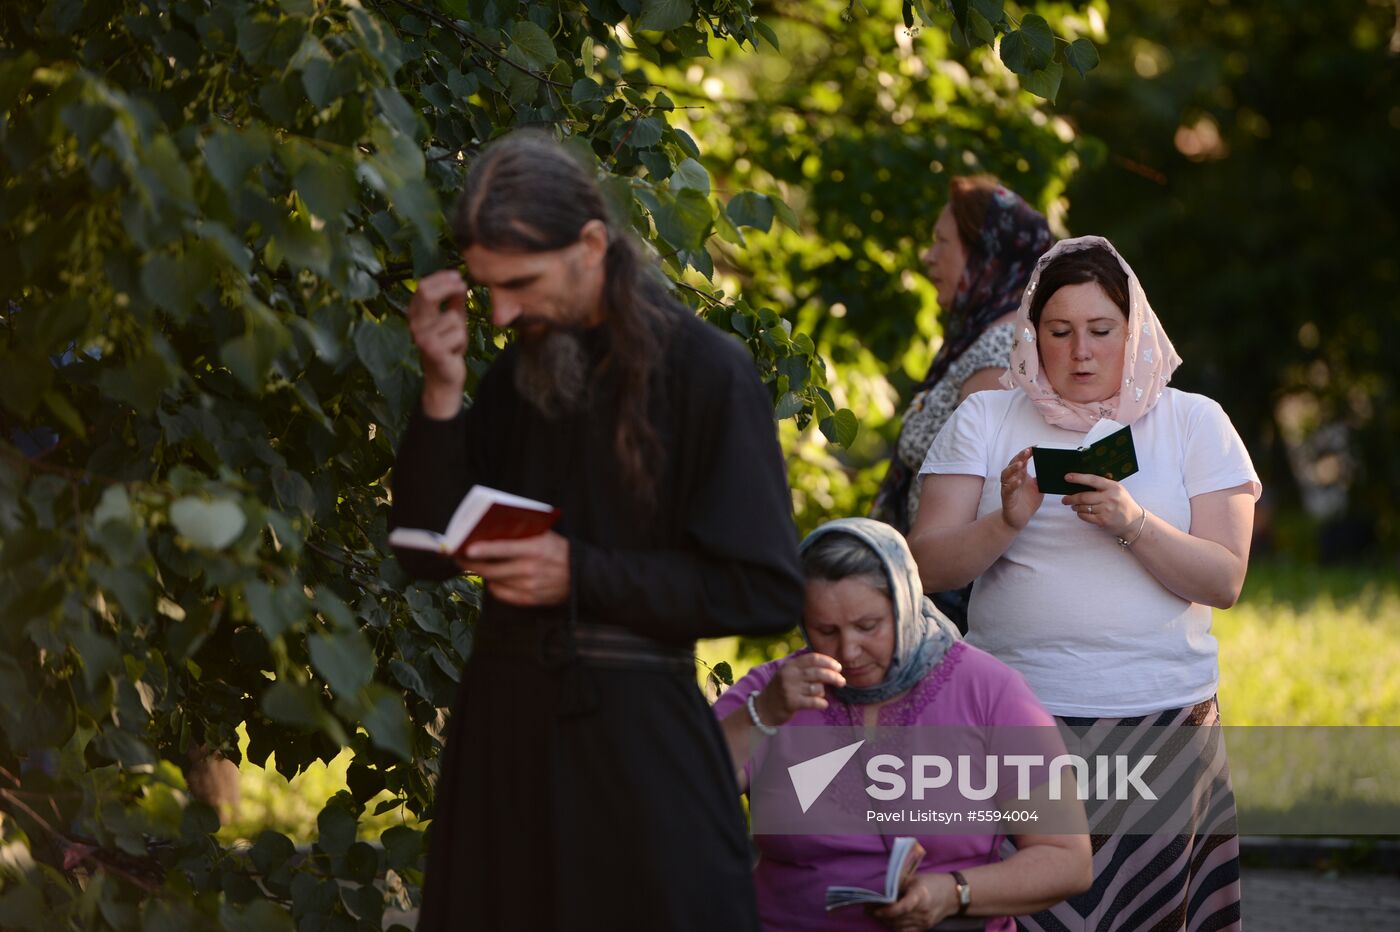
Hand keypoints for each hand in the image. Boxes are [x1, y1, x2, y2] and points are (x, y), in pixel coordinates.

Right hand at [405, 270, 469, 417]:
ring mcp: (421, 337)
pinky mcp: (433, 350)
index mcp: (416, 314)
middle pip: (426, 293)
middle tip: (463, 286)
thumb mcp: (453, 320)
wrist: (444, 378)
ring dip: (462, 329)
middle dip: (449, 286)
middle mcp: (414, 324)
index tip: (458, 277)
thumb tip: (460, 281)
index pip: (423, 286)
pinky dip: (462, 342)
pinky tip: (454, 352)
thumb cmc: (449, 346)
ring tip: (455, 341)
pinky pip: (458, 334)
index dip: (442, 278)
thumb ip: (454, 302)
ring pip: (453, 317)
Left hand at [456, 532, 569, 605]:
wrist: (581, 575)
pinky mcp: (529, 599)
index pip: (503, 549)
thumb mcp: (544, 535)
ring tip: (476, 566)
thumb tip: (492, 531)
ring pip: (494, 581)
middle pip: (492, 569)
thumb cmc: (558, 550)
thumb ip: (521, 533)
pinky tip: (493, 579)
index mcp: (535, 549)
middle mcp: (531, 569)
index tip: (466, 550)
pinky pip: (502, 594)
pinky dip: (494, 586)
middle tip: (459, 558)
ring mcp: (529, 586)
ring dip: (482, 573)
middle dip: (471, 564)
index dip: (483, 550)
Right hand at [755, 653, 845, 726]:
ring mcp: (789, 689)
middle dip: (833, 676)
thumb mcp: (789, 674)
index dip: (828, 661)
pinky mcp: (791, 703)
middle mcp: (789, 675)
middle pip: (818, 672)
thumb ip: (805, 669)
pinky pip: (813, 702)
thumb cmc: (782, 690)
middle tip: (842, 682)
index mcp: (790, 665)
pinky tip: (823, 704)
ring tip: (820, 695)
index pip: (813, 658)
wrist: (763, 708)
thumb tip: (830, 668)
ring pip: (817, 688)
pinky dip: (821, 703)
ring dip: (823, 692)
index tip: (838, 667)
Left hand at [872, 872, 956, 931]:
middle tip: (867, 908)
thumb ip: (899, 885)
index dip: (886, 911)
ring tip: (874, 913)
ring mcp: (924, 922)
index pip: (902, 908)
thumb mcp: (914, 878)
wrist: (953, 895)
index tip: (873, 908)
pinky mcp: (924, 928)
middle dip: (880, 915)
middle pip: (897, 919)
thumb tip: (881, 893)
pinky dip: (894, 927)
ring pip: (899, 927)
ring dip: (885, 922)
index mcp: (921, 896)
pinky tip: (887, 920)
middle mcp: (923, 912)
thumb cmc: (932, 882)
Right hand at [998, 447, 1043, 530]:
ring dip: (1013, 468)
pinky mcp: (1006, 498)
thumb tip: (1054, 469)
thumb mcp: (1039, 488)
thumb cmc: (1027, 502)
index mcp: (1020, 475)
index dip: (1026, 453)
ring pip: (1006, 475)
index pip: (1022, 460)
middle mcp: (1012, 479)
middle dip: (1020, 457)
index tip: (1035, 447)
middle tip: (1027, 452)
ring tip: (1021, 464)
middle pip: (1013, 464)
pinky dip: (1012, 484)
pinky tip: (1018, 481)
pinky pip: (1008, 490)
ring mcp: (1008, 488)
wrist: (1019, 519)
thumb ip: (1043, 478)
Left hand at [1061, 473, 1144, 536]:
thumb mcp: (1117, 490)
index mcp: (1112, 487)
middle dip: (1071, 498)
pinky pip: (1085, 516)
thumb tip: (1081, 482)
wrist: (1134, 521)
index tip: (1067, 477)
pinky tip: (1081, 512)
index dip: (1078, 478)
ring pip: (1083, 507)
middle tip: (1065, 499)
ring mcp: (1106, 510)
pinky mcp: (1103, 521)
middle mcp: (1109, 498)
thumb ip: (1103, 485)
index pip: (1092, 480)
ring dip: (1075, 507)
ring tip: (1074, 506)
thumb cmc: (1123, 503)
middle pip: (1083, 496)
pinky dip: (1080, 514)